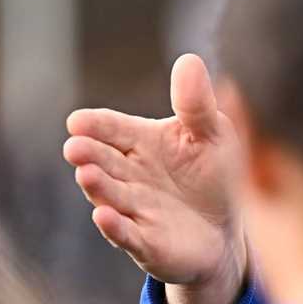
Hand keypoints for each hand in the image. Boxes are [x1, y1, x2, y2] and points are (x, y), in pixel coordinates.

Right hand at [63, 54, 246, 303]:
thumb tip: (189, 60)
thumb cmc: (214, 174)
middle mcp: (131, 175)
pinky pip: (129, 235)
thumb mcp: (212, 134)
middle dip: (89, 155)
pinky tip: (104, 217)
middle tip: (75, 148)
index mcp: (142, 142)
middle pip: (105, 162)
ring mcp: (136, 209)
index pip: (113, 129)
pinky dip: (115, 227)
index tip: (78, 121)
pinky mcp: (148, 243)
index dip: (96, 125)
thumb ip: (197, 104)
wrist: (227, 229)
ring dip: (98, 187)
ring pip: (111, 197)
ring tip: (87, 175)